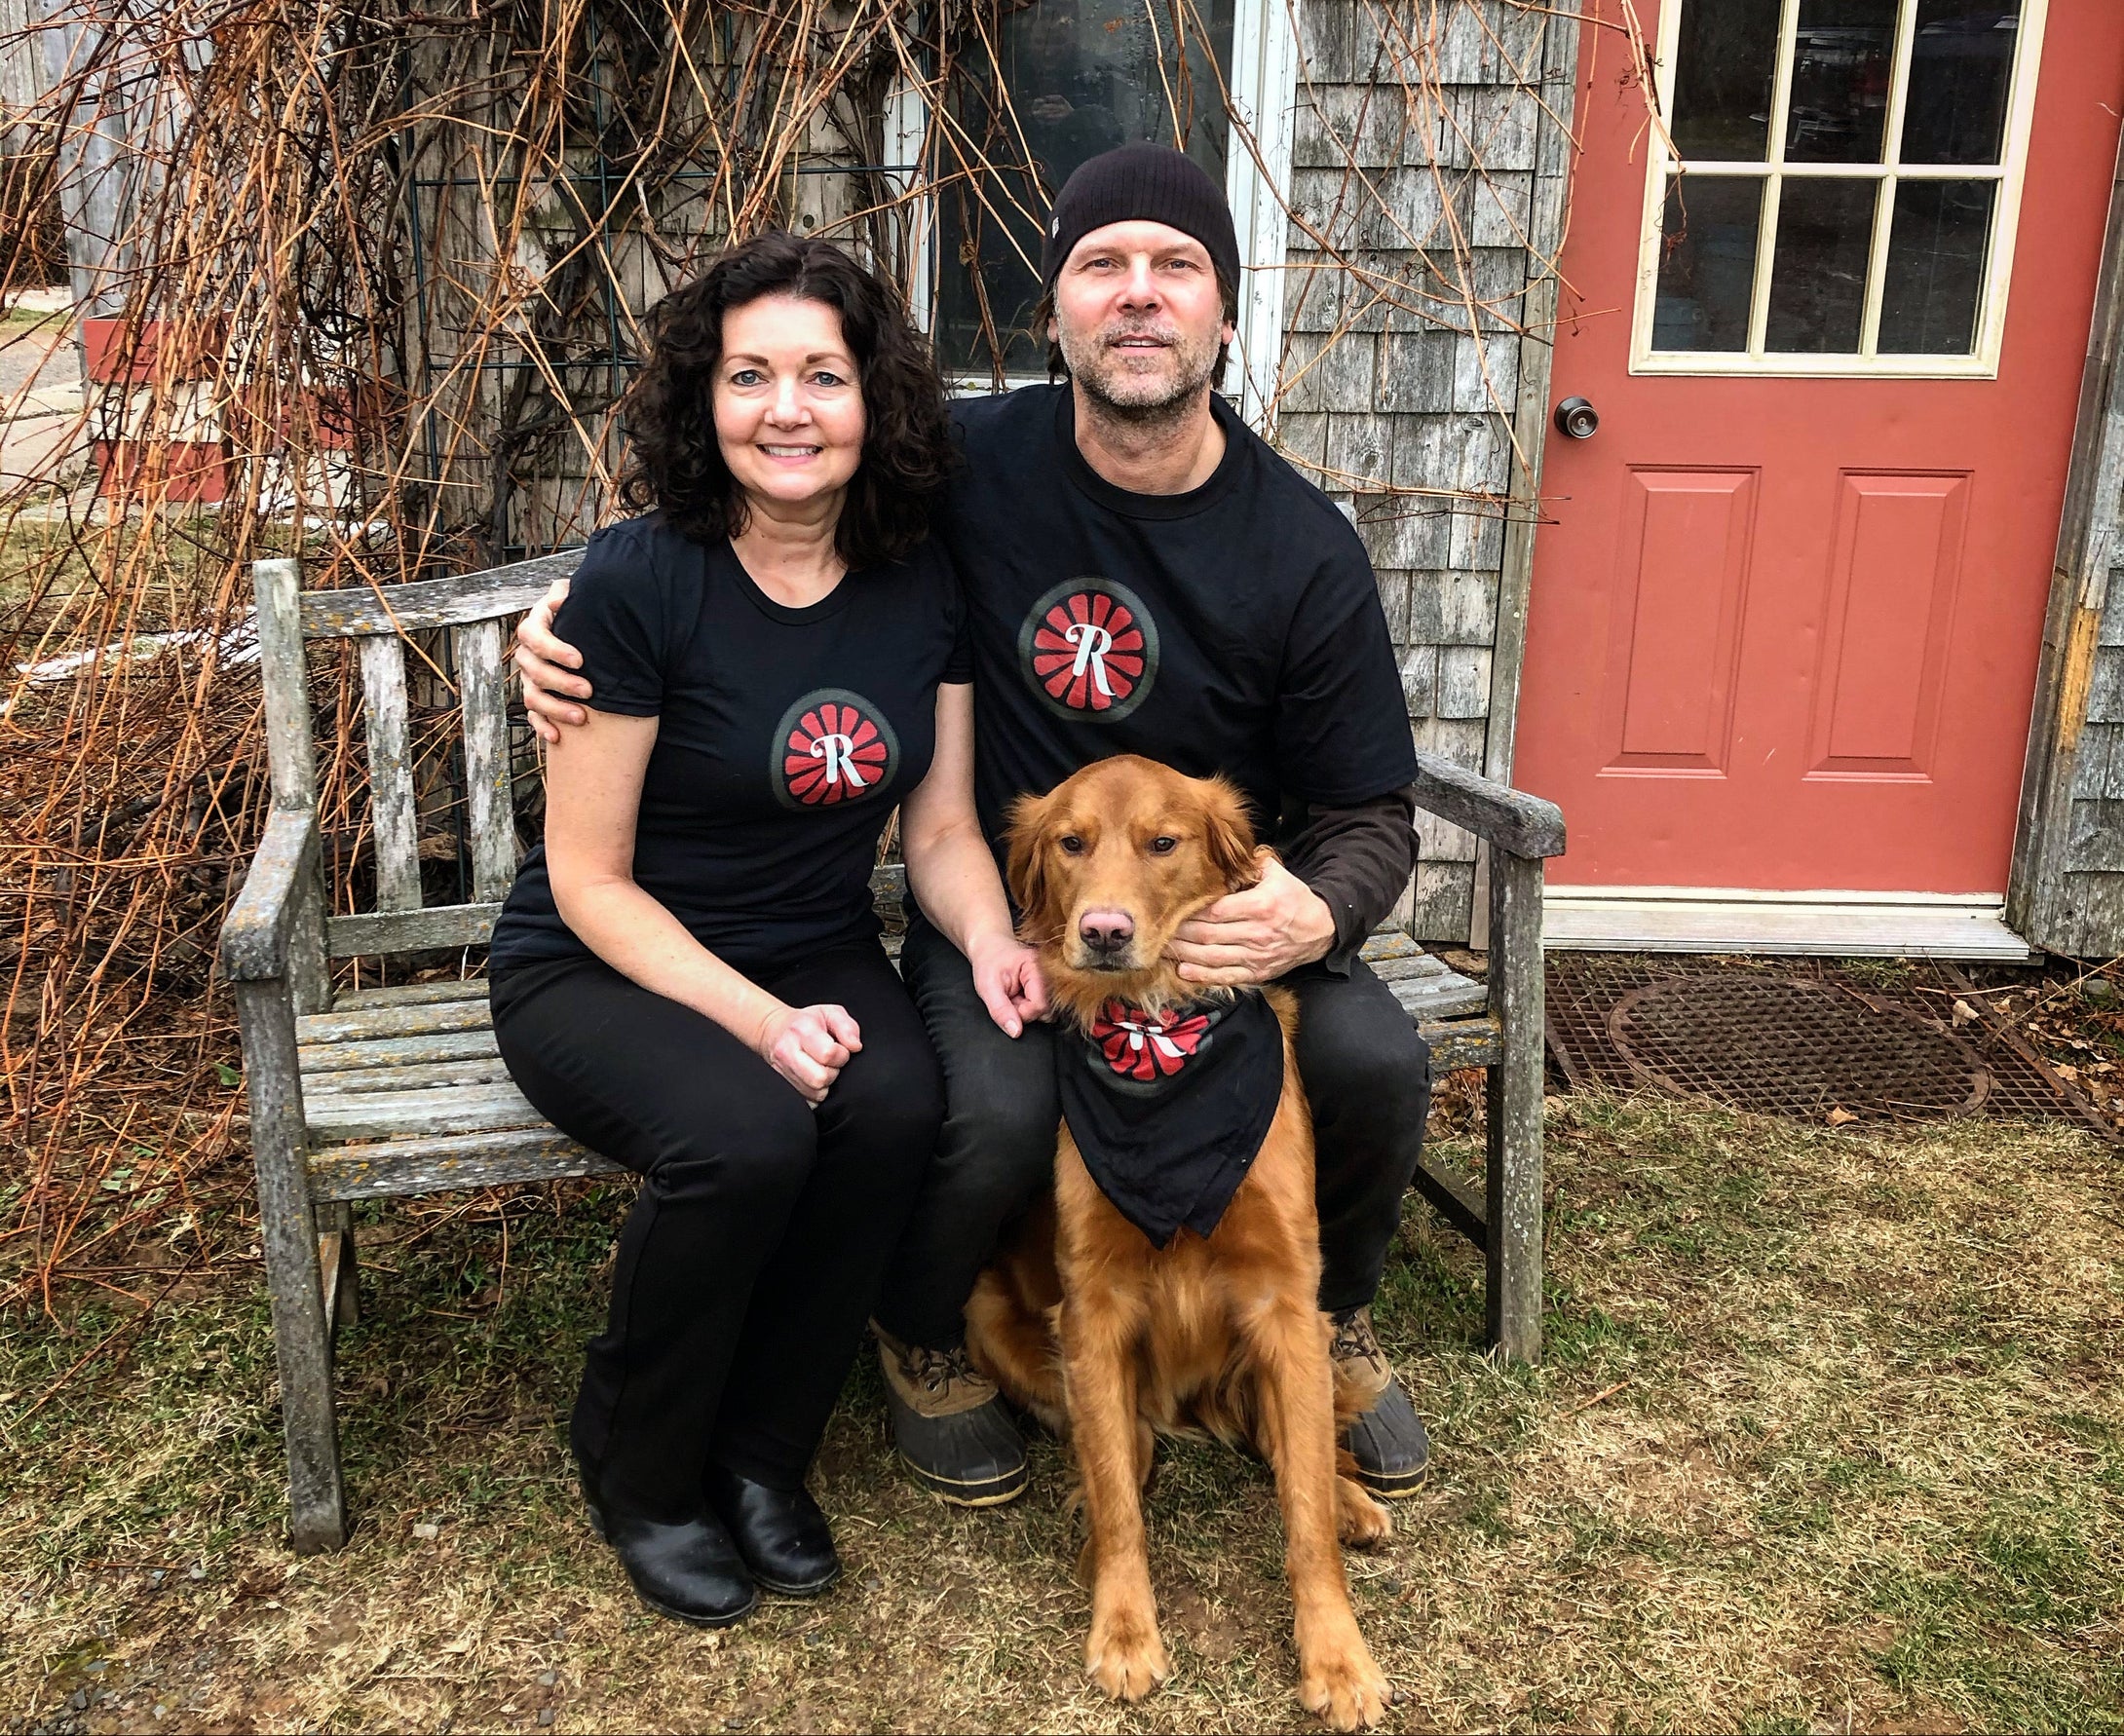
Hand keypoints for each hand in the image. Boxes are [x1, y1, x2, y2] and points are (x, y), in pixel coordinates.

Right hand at [514, 576, 591, 743]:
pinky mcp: (537, 698)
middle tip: (589, 691)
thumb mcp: (576, 599)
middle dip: (561, 683)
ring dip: (554, 709)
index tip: (580, 659)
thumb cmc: (581, 614)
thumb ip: (566, 594)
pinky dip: (542, 727)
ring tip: (581, 717)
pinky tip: (556, 738)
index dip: (554, 649)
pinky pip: (533, 716)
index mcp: (534, 628)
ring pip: (532, 697)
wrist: (586, 634)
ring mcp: (529, 679)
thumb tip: (558, 601)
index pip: (533, 637)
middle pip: (534, 671)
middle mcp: (528, 655)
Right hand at [754, 1002, 862, 1103]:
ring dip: (825, 1085)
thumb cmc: (806, 1023)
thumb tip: (855, 1046)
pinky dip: (816, 1094)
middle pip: (820, 1079)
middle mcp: (788, 1052)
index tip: (840, 1050)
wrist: (774, 1031)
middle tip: (831, 1063)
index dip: (841, 1055)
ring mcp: (783, 1071)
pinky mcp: (783, 1086)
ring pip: (815, 1093)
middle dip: (833, 1073)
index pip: (828, 1054)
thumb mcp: (830, 1013)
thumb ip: (847, 1026)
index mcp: (802, 1031)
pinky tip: (814, 1078)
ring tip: (822, 1069)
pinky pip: (808, 1101)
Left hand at [966, 931, 1048, 1036]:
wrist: (990, 947)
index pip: (1040, 1005)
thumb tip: (1016, 1032)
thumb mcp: (987, 987)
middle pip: (1046, 1010)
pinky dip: (1029, 1006)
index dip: (1022, 1012)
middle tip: (1009, 998)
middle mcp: (1049, 974)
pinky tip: (1020, 996)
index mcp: (1037, 967)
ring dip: (1027, 1010)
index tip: (1007, 1003)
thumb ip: (1000, 1010)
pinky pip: (1043, 1006)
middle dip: (1024, 1012)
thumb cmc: (988, 961)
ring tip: (1014, 995)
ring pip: (1045, 1011)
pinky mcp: (1047, 986)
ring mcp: (1049, 980)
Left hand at [1167, 854, 1337, 987]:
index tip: (1173, 907)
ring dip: (1184, 954)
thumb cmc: (1295, 899)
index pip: (1216, 910)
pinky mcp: (1257, 973)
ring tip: (1162, 948)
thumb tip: (1226, 850)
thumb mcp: (1278, 875)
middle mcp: (1257, 934)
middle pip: (1208, 935)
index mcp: (1261, 906)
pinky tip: (1183, 970)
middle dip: (1180, 933)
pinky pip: (1226, 977)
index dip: (1192, 911)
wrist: (1321, 930)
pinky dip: (1203, 976)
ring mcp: (1257, 956)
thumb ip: (1252, 864)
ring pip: (1212, 957)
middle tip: (1158, 927)